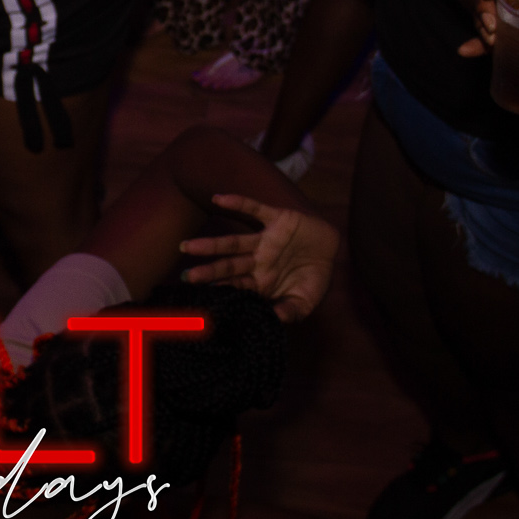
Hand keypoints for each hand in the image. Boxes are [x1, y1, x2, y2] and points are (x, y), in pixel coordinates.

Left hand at [180, 193, 339, 321]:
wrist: (332, 248)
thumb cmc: (315, 277)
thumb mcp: (306, 300)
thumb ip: (292, 311)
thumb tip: (277, 320)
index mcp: (262, 280)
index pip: (235, 286)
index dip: (219, 290)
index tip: (198, 298)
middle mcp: (258, 260)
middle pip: (228, 266)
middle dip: (207, 271)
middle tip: (186, 276)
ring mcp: (265, 239)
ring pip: (233, 242)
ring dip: (211, 244)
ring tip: (188, 246)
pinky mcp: (277, 219)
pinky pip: (254, 208)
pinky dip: (237, 202)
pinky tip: (217, 198)